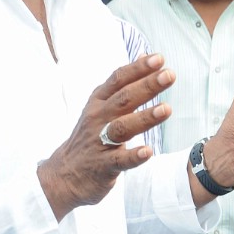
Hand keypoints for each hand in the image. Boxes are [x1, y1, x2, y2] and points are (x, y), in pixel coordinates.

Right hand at [37, 53, 174, 220]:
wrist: (63, 175)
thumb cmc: (90, 137)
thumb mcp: (100, 107)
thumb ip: (122, 85)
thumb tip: (145, 58)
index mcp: (98, 102)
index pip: (118, 80)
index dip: (138, 69)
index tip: (159, 58)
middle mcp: (98, 119)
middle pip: (123, 99)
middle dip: (147, 86)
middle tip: (169, 75)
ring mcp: (99, 142)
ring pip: (122, 127)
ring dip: (145, 118)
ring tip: (166, 109)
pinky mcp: (103, 166)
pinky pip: (119, 160)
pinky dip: (133, 156)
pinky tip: (147, 151)